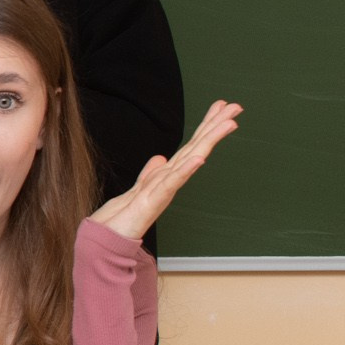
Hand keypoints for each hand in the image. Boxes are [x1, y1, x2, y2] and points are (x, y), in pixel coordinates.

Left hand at [90, 100, 241, 241]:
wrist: (109, 238)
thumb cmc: (125, 216)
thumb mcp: (139, 186)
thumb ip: (151, 172)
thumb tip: (160, 158)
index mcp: (168, 173)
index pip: (191, 144)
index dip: (206, 125)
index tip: (221, 106)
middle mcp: (171, 179)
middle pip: (197, 147)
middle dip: (216, 126)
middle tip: (236, 107)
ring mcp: (164, 189)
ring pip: (191, 160)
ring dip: (210, 141)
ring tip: (229, 124)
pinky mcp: (153, 201)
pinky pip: (172, 182)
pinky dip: (186, 170)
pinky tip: (200, 158)